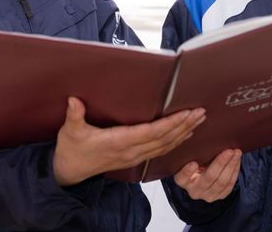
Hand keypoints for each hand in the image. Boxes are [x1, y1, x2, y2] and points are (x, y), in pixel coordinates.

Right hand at [53, 97, 205, 185]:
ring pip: (165, 146)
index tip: (187, 113)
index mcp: (119, 142)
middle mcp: (131, 151)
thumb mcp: (70, 132)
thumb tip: (74, 100)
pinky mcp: (134, 159)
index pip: (152, 132)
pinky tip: (185, 134)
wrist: (71, 171)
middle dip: (185, 125)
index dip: (172, 123)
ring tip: (199, 120)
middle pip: (165, 139)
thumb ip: (74, 116)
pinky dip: (175, 142)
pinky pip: (160, 150)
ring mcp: (134, 157)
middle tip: (201, 112)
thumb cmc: (72, 150)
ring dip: (184, 133)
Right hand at [174, 149, 240, 201]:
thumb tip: (196, 135)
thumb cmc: (194, 161)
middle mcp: (194, 191)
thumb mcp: (189, 157)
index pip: (182, 177)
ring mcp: (207, 195)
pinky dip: (234, 171)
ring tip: (236, 153)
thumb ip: (192, 151)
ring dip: (231, 166)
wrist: (201, 174)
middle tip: (229, 151)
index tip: (193, 163)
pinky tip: (237, 160)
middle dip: (220, 163)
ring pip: (222, 182)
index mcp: (182, 180)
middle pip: (208, 178)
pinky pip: (229, 185)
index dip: (187, 172)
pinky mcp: (219, 196)